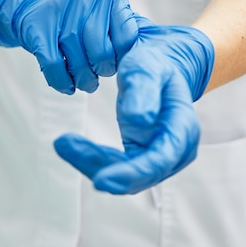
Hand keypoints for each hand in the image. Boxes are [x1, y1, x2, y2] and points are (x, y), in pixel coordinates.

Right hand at [0, 0, 137, 93]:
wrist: (33, 0)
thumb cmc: (80, 13)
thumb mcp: (106, 9)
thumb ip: (126, 29)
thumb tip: (151, 56)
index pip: (127, 38)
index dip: (123, 57)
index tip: (116, 59)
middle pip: (102, 54)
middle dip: (103, 70)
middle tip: (99, 70)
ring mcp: (60, 13)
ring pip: (78, 63)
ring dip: (84, 80)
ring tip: (86, 80)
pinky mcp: (37, 28)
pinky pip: (55, 67)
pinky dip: (63, 82)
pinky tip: (68, 85)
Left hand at [54, 18, 214, 192]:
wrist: (158, 69)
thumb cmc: (154, 66)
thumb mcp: (147, 68)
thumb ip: (143, 90)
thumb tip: (139, 120)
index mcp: (182, 128)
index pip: (159, 160)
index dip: (132, 174)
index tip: (101, 180)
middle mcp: (175, 150)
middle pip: (139, 174)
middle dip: (102, 168)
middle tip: (65, 147)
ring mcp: (159, 157)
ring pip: (124, 174)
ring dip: (91, 162)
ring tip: (63, 142)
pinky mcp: (140, 157)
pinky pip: (116, 166)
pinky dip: (92, 157)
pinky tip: (69, 143)